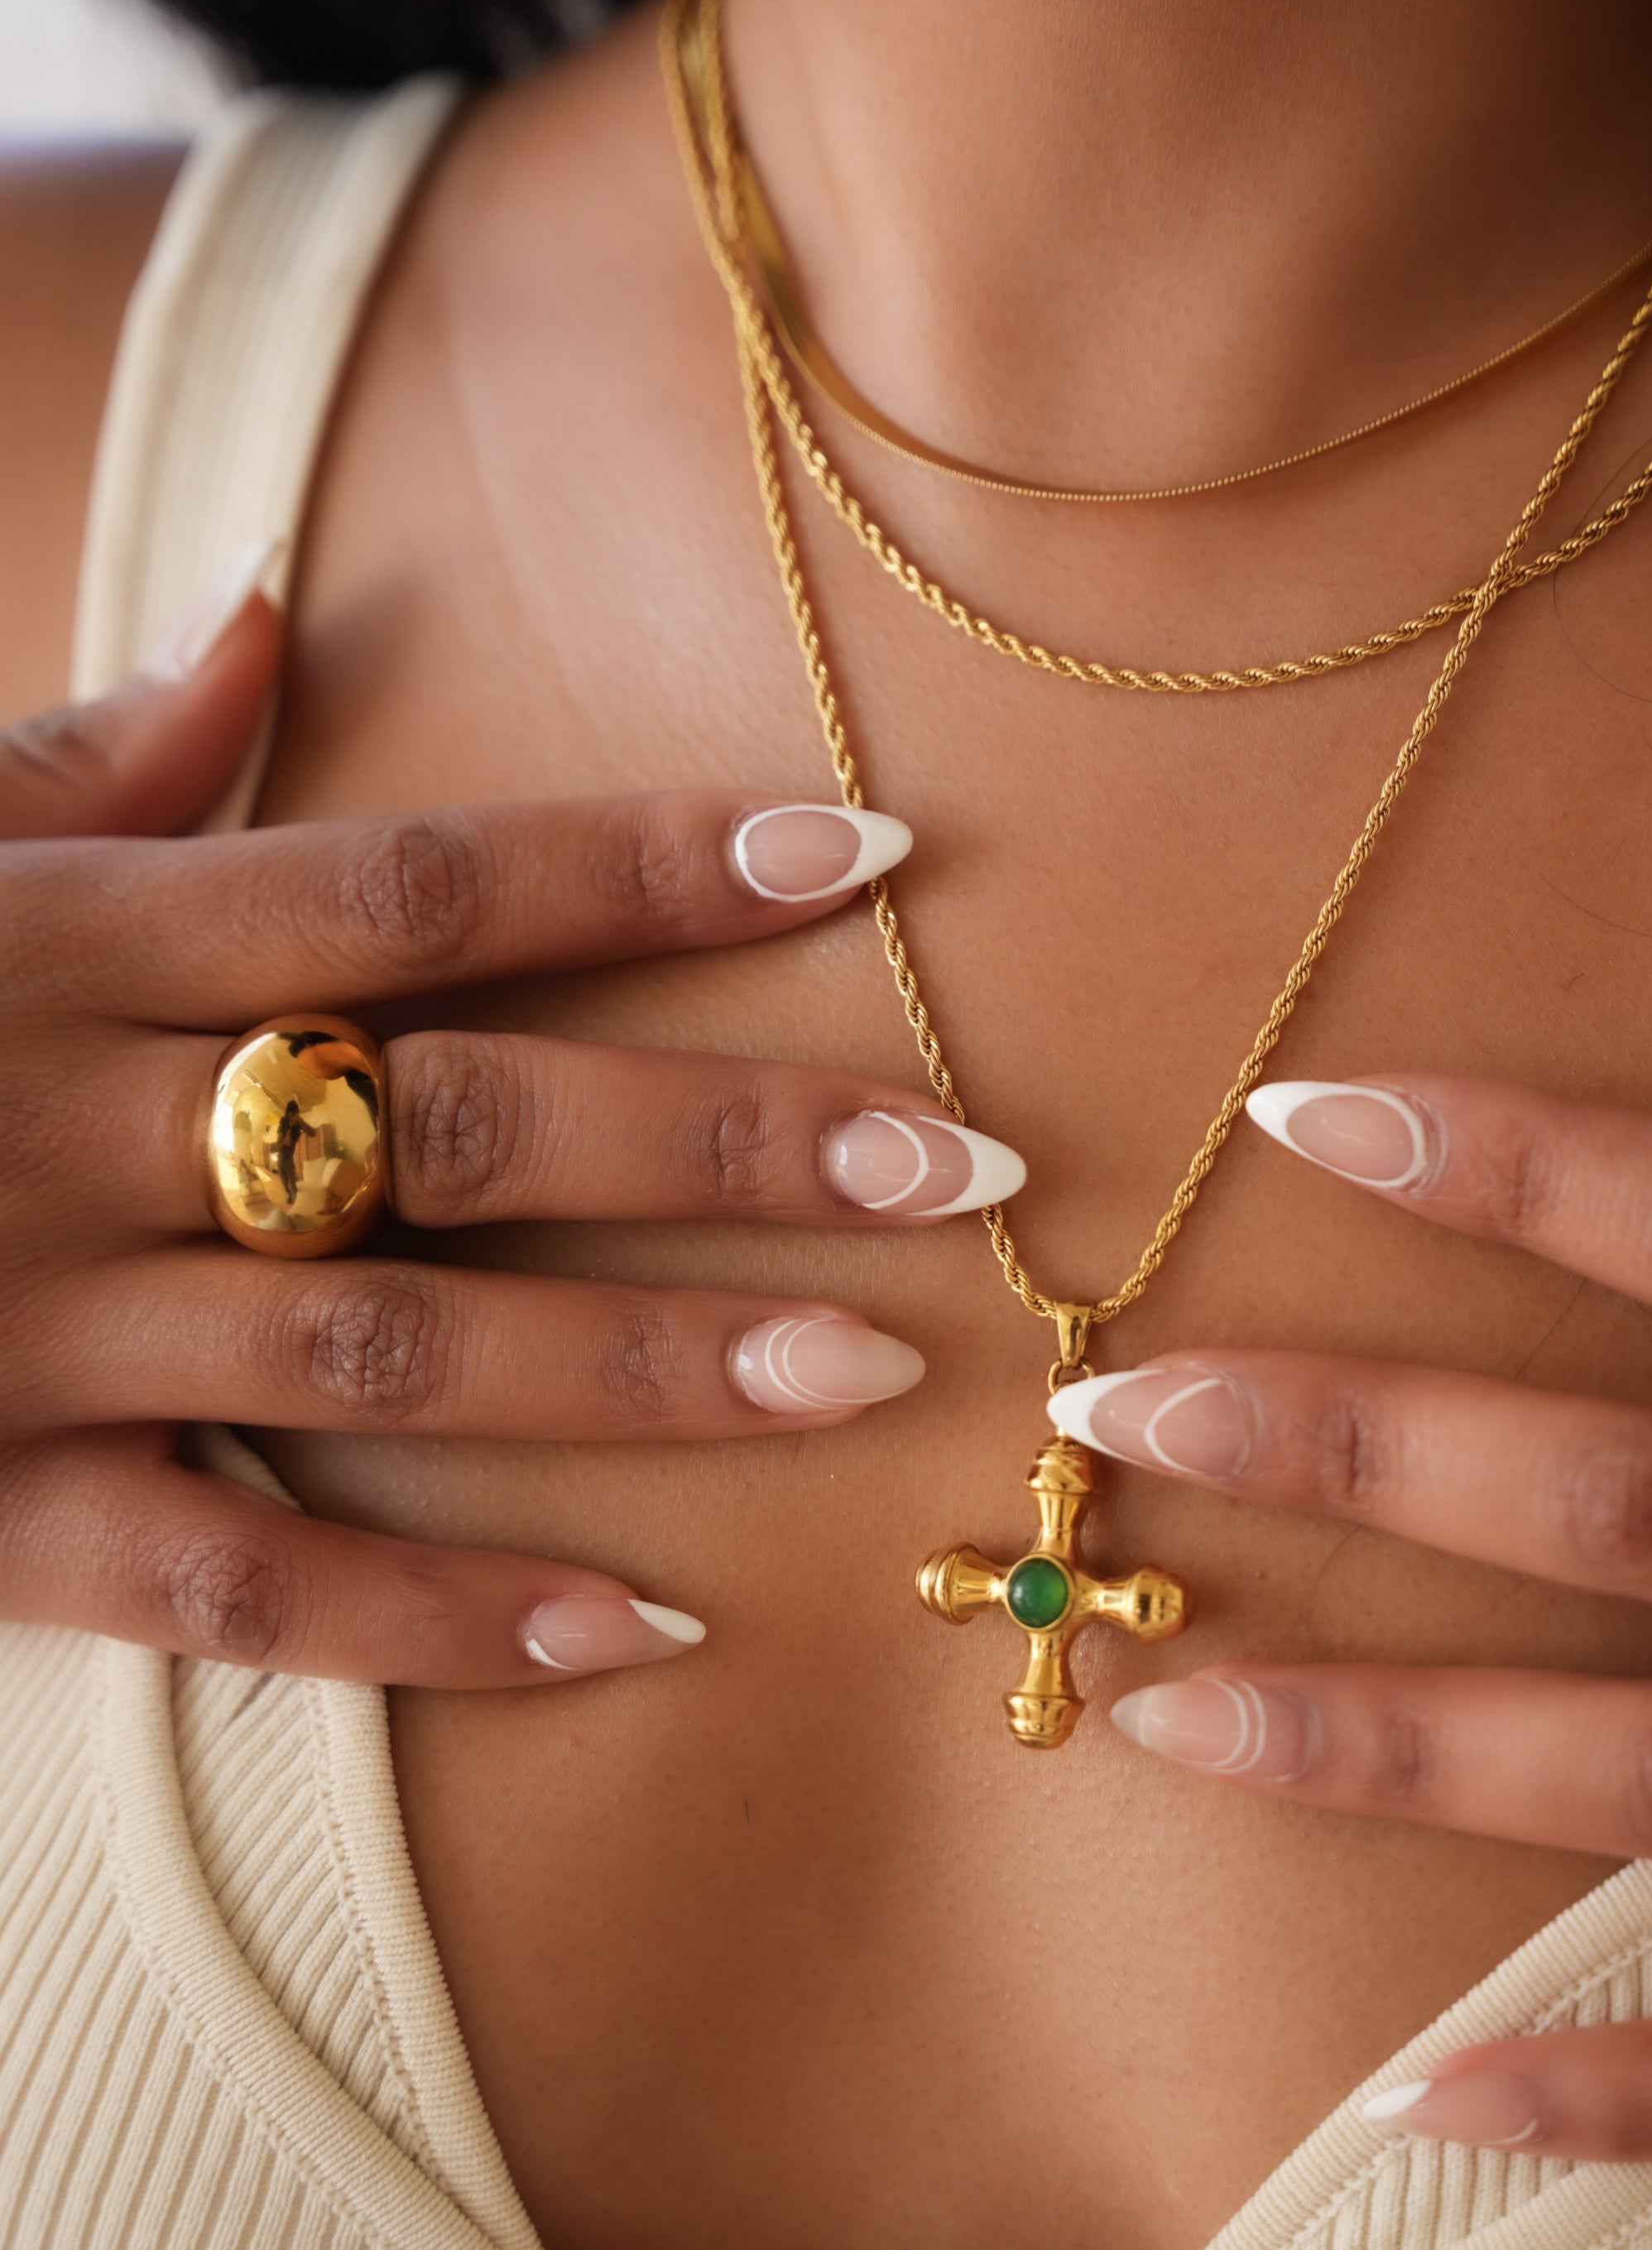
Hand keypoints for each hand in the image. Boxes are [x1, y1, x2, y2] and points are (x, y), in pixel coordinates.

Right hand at [0, 566, 1021, 1686]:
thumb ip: (86, 766)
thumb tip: (263, 619)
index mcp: (73, 941)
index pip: (420, 879)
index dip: (654, 859)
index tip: (868, 847)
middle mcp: (80, 1128)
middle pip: (457, 1112)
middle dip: (721, 1134)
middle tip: (962, 1160)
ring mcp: (34, 1333)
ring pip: (393, 1346)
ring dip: (644, 1370)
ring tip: (867, 1379)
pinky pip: (241, 1589)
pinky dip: (441, 1623)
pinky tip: (645, 1630)